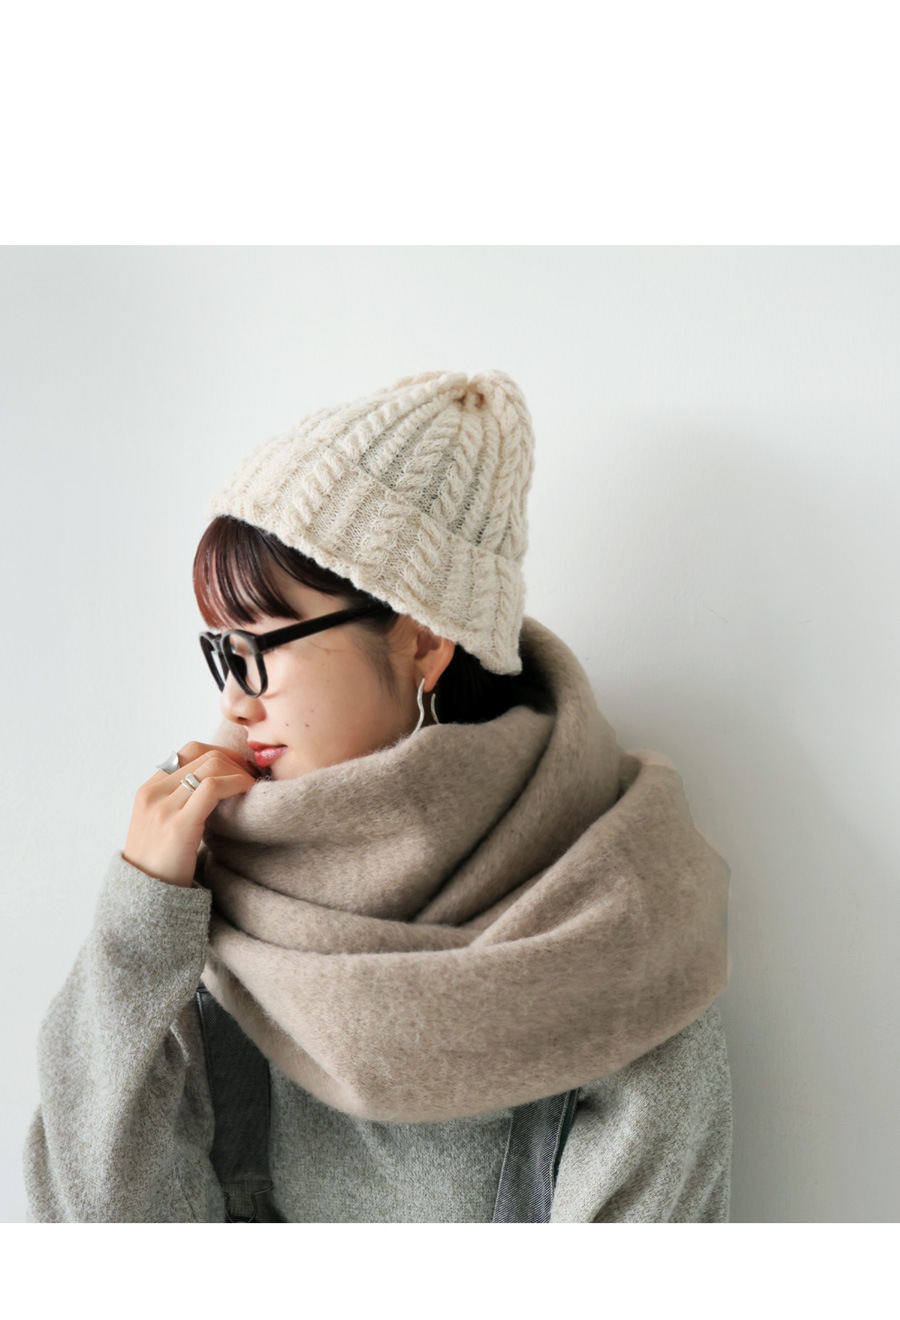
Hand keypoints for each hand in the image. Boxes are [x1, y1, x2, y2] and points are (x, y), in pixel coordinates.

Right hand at [123, 741, 260, 887]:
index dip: (222, 755)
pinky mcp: (178, 825)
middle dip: (234, 760)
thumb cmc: (161, 869)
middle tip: (253, 778)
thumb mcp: (163, 827)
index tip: (241, 769)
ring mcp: (162, 807)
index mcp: (148, 790)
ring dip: (239, 771)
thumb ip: (180, 804)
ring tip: (252, 788)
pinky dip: (236, 783)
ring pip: (210, 765)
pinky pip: (212, 787)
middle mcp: (152, 793)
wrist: (143, 903)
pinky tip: (248, 793)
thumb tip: (217, 786)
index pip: (189, 751)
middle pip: (202, 753)